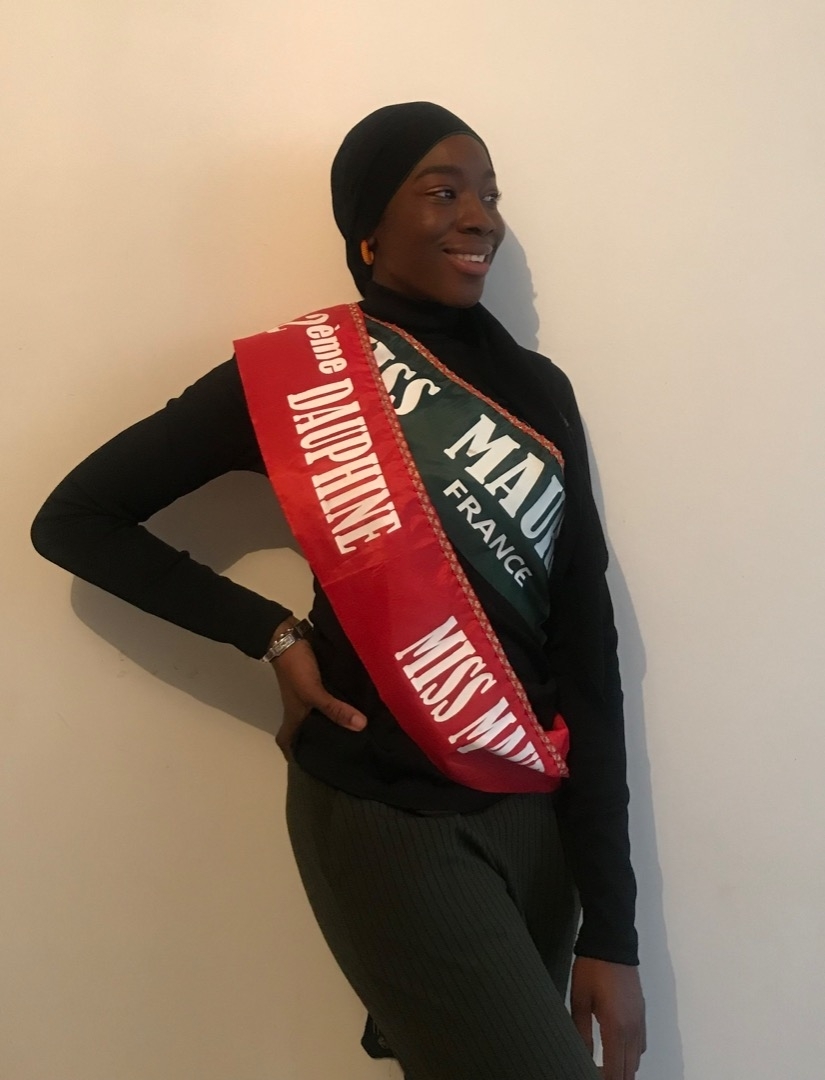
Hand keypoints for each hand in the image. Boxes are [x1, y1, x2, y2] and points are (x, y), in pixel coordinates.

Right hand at [268, 622, 366, 759]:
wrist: (289, 637)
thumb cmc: (296, 669)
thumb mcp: (314, 692)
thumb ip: (335, 709)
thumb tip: (361, 727)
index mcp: (294, 717)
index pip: (287, 743)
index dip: (294, 756)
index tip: (310, 767)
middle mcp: (301, 709)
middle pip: (308, 731)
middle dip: (322, 742)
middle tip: (346, 752)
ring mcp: (310, 695)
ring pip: (322, 715)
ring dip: (335, 722)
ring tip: (359, 732)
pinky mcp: (319, 682)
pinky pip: (331, 698)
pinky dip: (341, 703)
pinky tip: (359, 706)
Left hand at [570, 957, 645, 1079]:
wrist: (612, 942)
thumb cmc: (593, 968)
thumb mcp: (579, 1000)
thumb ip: (581, 1032)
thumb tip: (583, 1055)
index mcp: (616, 1027)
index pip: (615, 1070)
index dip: (605, 1079)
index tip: (593, 1076)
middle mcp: (633, 1028)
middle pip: (629, 1070)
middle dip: (615, 1076)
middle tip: (598, 1073)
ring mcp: (640, 1020)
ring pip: (637, 1059)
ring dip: (624, 1067)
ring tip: (606, 1066)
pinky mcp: (641, 1012)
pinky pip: (641, 1043)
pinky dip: (632, 1054)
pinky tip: (618, 1048)